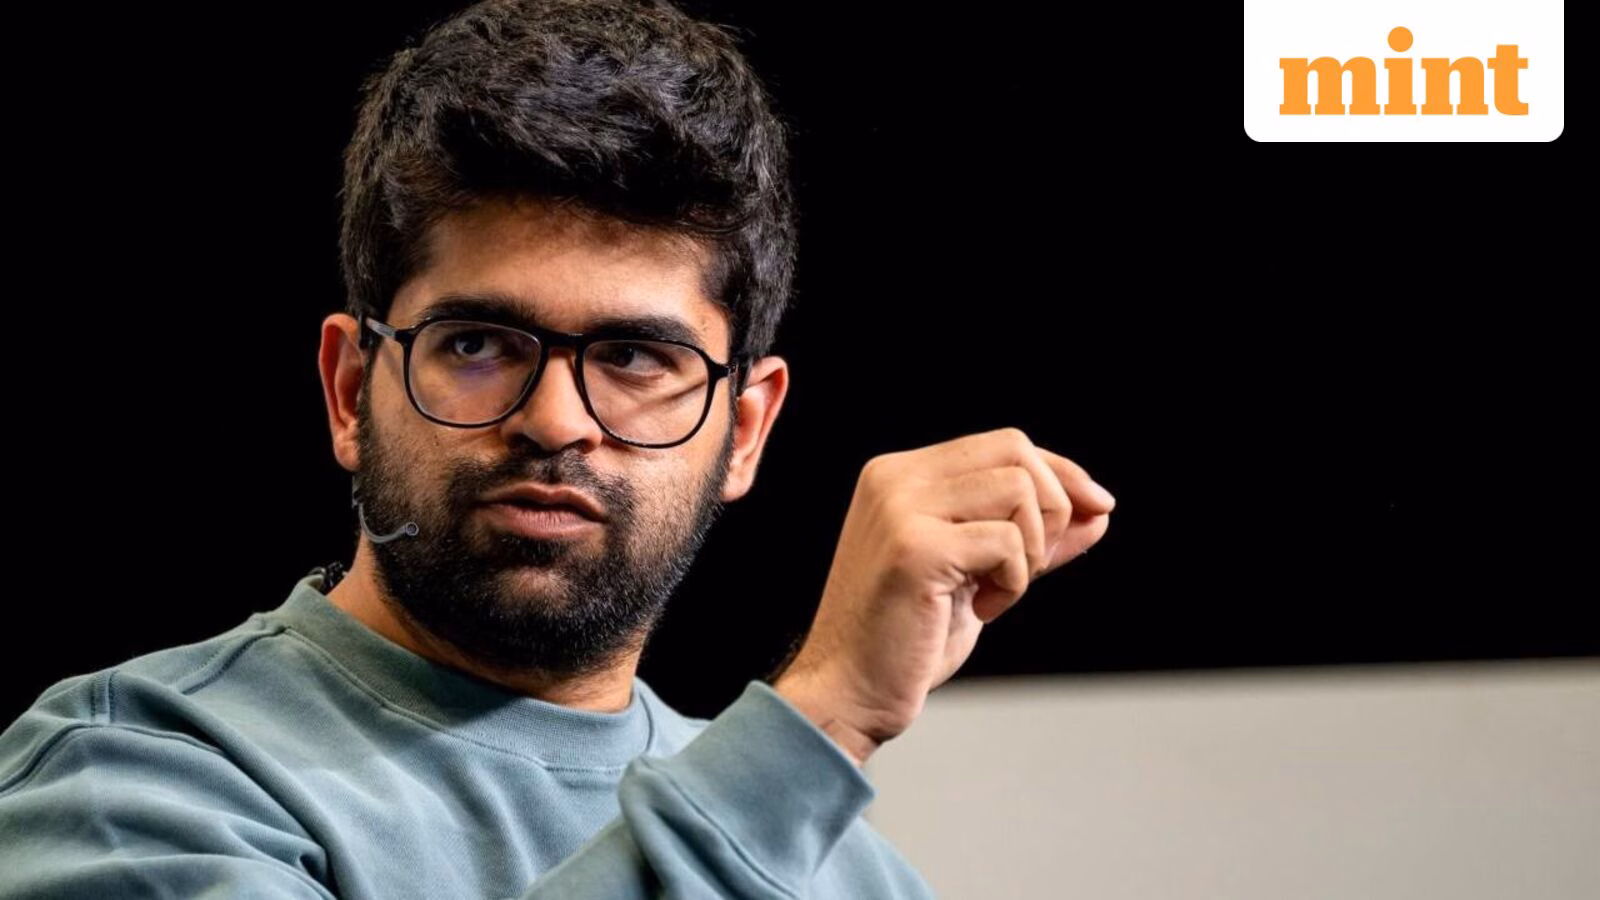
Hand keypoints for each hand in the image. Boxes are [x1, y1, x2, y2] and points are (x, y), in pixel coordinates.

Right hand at [772, 428, 1114, 765]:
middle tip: (1032, 568)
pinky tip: (982, 611)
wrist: (848, 692)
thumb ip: (1031, 539)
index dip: (1061, 473)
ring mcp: (901, 509)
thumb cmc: (907, 640)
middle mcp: (894, 478)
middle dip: (1053, 507)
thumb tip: (1100, 511)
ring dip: (1031, 550)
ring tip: (997, 593)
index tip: (1098, 507)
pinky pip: (1006, 541)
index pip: (1003, 444)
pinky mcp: (915, 548)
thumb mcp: (979, 576)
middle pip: (1016, 451)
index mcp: (899, 475)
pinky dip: (1014, 582)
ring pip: (1018, 489)